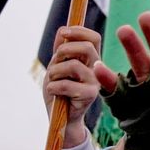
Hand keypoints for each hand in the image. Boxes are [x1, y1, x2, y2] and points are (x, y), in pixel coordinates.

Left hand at [42, 25, 102, 148]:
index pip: (93, 37)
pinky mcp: (90, 95)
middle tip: (55, 61)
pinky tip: (53, 92)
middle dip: (64, 50)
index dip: (79, 31)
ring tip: (52, 80)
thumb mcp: (57, 66)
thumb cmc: (59, 91)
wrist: (60, 118)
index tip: (63, 32)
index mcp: (91, 59)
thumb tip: (62, 31)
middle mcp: (96, 68)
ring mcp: (95, 82)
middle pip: (87, 47)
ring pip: (73, 66)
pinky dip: (52, 87)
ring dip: (54, 72)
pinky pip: (66, 85)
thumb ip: (60, 50)